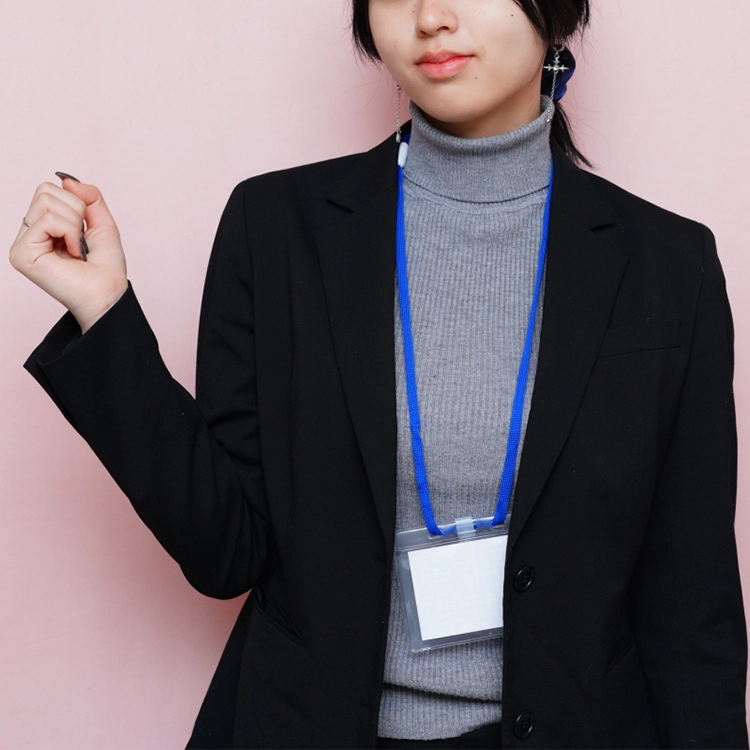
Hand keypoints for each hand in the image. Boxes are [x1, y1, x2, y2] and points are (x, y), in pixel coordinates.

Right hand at [9, 174, 128, 332]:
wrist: (109, 294)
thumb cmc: (106, 267)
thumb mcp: (102, 223)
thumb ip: (89, 197)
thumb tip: (65, 179)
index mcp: (43, 227)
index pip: (49, 190)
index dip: (76, 205)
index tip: (84, 231)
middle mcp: (28, 234)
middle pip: (45, 191)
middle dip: (75, 211)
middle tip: (80, 241)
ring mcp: (21, 244)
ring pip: (46, 202)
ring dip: (74, 224)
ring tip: (76, 249)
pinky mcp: (21, 254)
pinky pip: (47, 220)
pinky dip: (69, 233)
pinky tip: (71, 254)